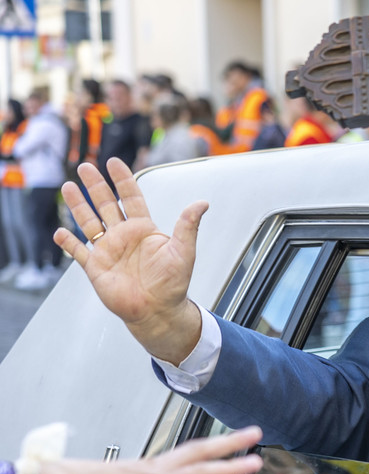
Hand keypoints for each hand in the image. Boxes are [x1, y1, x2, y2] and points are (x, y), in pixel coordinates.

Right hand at [55, 159, 209, 364]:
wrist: (158, 311)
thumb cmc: (173, 283)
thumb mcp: (183, 252)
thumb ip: (188, 226)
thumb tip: (202, 203)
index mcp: (143, 229)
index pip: (131, 198)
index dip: (123, 180)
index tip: (114, 162)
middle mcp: (123, 236)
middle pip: (106, 204)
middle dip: (96, 185)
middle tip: (85, 166)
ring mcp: (108, 250)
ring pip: (89, 222)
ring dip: (78, 205)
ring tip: (68, 187)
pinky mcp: (96, 267)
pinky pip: (78, 252)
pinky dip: (69, 243)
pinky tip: (61, 232)